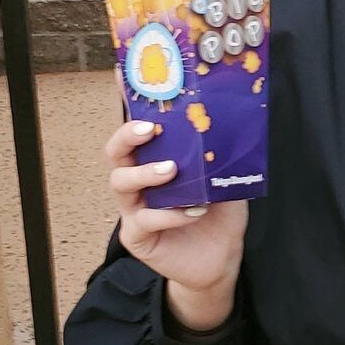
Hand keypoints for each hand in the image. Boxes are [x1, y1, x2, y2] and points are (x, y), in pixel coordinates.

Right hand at [105, 119, 247, 297]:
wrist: (221, 258)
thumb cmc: (219, 215)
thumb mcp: (226, 181)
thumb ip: (220, 159)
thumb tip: (228, 129)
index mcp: (155, 162)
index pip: (137, 132)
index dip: (130, 110)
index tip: (131, 87)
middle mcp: (138, 182)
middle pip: (116, 153)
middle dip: (126, 137)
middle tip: (149, 131)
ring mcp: (134, 209)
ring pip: (121, 183)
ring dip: (145, 173)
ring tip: (171, 171)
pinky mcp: (136, 236)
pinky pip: (145, 220)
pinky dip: (169, 214)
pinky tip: (194, 212)